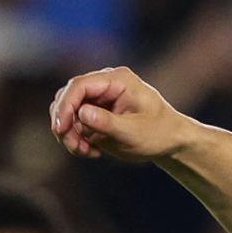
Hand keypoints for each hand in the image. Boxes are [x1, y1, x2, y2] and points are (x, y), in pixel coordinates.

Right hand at [50, 66, 192, 161]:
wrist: (171, 141)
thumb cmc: (159, 134)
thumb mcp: (135, 133)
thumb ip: (108, 123)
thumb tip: (81, 112)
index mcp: (118, 80)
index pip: (80, 85)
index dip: (66, 105)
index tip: (60, 129)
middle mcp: (105, 84)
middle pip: (68, 96)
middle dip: (65, 122)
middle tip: (75, 148)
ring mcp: (98, 97)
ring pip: (68, 110)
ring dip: (69, 133)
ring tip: (87, 152)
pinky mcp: (95, 112)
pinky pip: (75, 123)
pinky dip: (76, 138)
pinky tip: (92, 152)